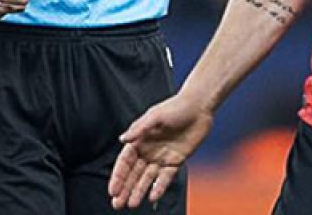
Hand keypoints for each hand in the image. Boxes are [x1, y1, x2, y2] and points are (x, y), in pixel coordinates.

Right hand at [109, 90, 213, 209]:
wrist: (198, 107)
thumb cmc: (174, 108)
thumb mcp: (155, 116)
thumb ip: (138, 129)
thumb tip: (122, 139)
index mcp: (139, 140)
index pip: (125, 162)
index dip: (118, 176)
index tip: (113, 190)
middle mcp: (148, 151)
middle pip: (134, 174)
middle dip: (125, 189)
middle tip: (117, 204)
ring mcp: (161, 157)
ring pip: (147, 178)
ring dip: (139, 191)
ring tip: (132, 204)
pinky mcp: (176, 161)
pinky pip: (166, 177)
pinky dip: (159, 187)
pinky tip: (152, 197)